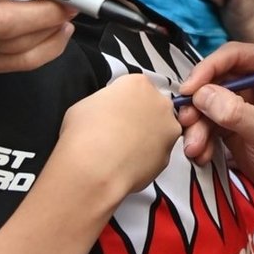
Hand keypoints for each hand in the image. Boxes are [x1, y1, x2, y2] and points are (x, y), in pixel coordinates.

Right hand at [56, 73, 182, 200]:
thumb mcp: (85, 105)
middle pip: (152, 106)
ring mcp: (168, 129)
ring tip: (123, 150)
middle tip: (119, 131)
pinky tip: (129, 164)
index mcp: (138, 84)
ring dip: (147, 137)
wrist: (95, 170)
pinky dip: (148, 157)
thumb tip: (106, 111)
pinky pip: (159, 152)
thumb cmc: (84, 134)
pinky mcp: (169, 154)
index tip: (113, 112)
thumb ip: (104, 102)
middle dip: (139, 117)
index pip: (134, 87)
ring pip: (160, 130)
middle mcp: (159, 102)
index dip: (122, 101)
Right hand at [176, 43, 253, 198]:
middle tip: (186, 124)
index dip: (207, 70)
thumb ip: (235, 112)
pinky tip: (202, 155)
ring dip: (196, 126)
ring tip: (195, 150)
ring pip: (206, 103)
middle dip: (198, 105)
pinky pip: (206, 122)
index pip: (233, 55)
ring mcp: (242, 98)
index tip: (188, 91)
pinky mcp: (231, 120)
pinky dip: (201, 138)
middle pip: (214, 79)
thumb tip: (201, 95)